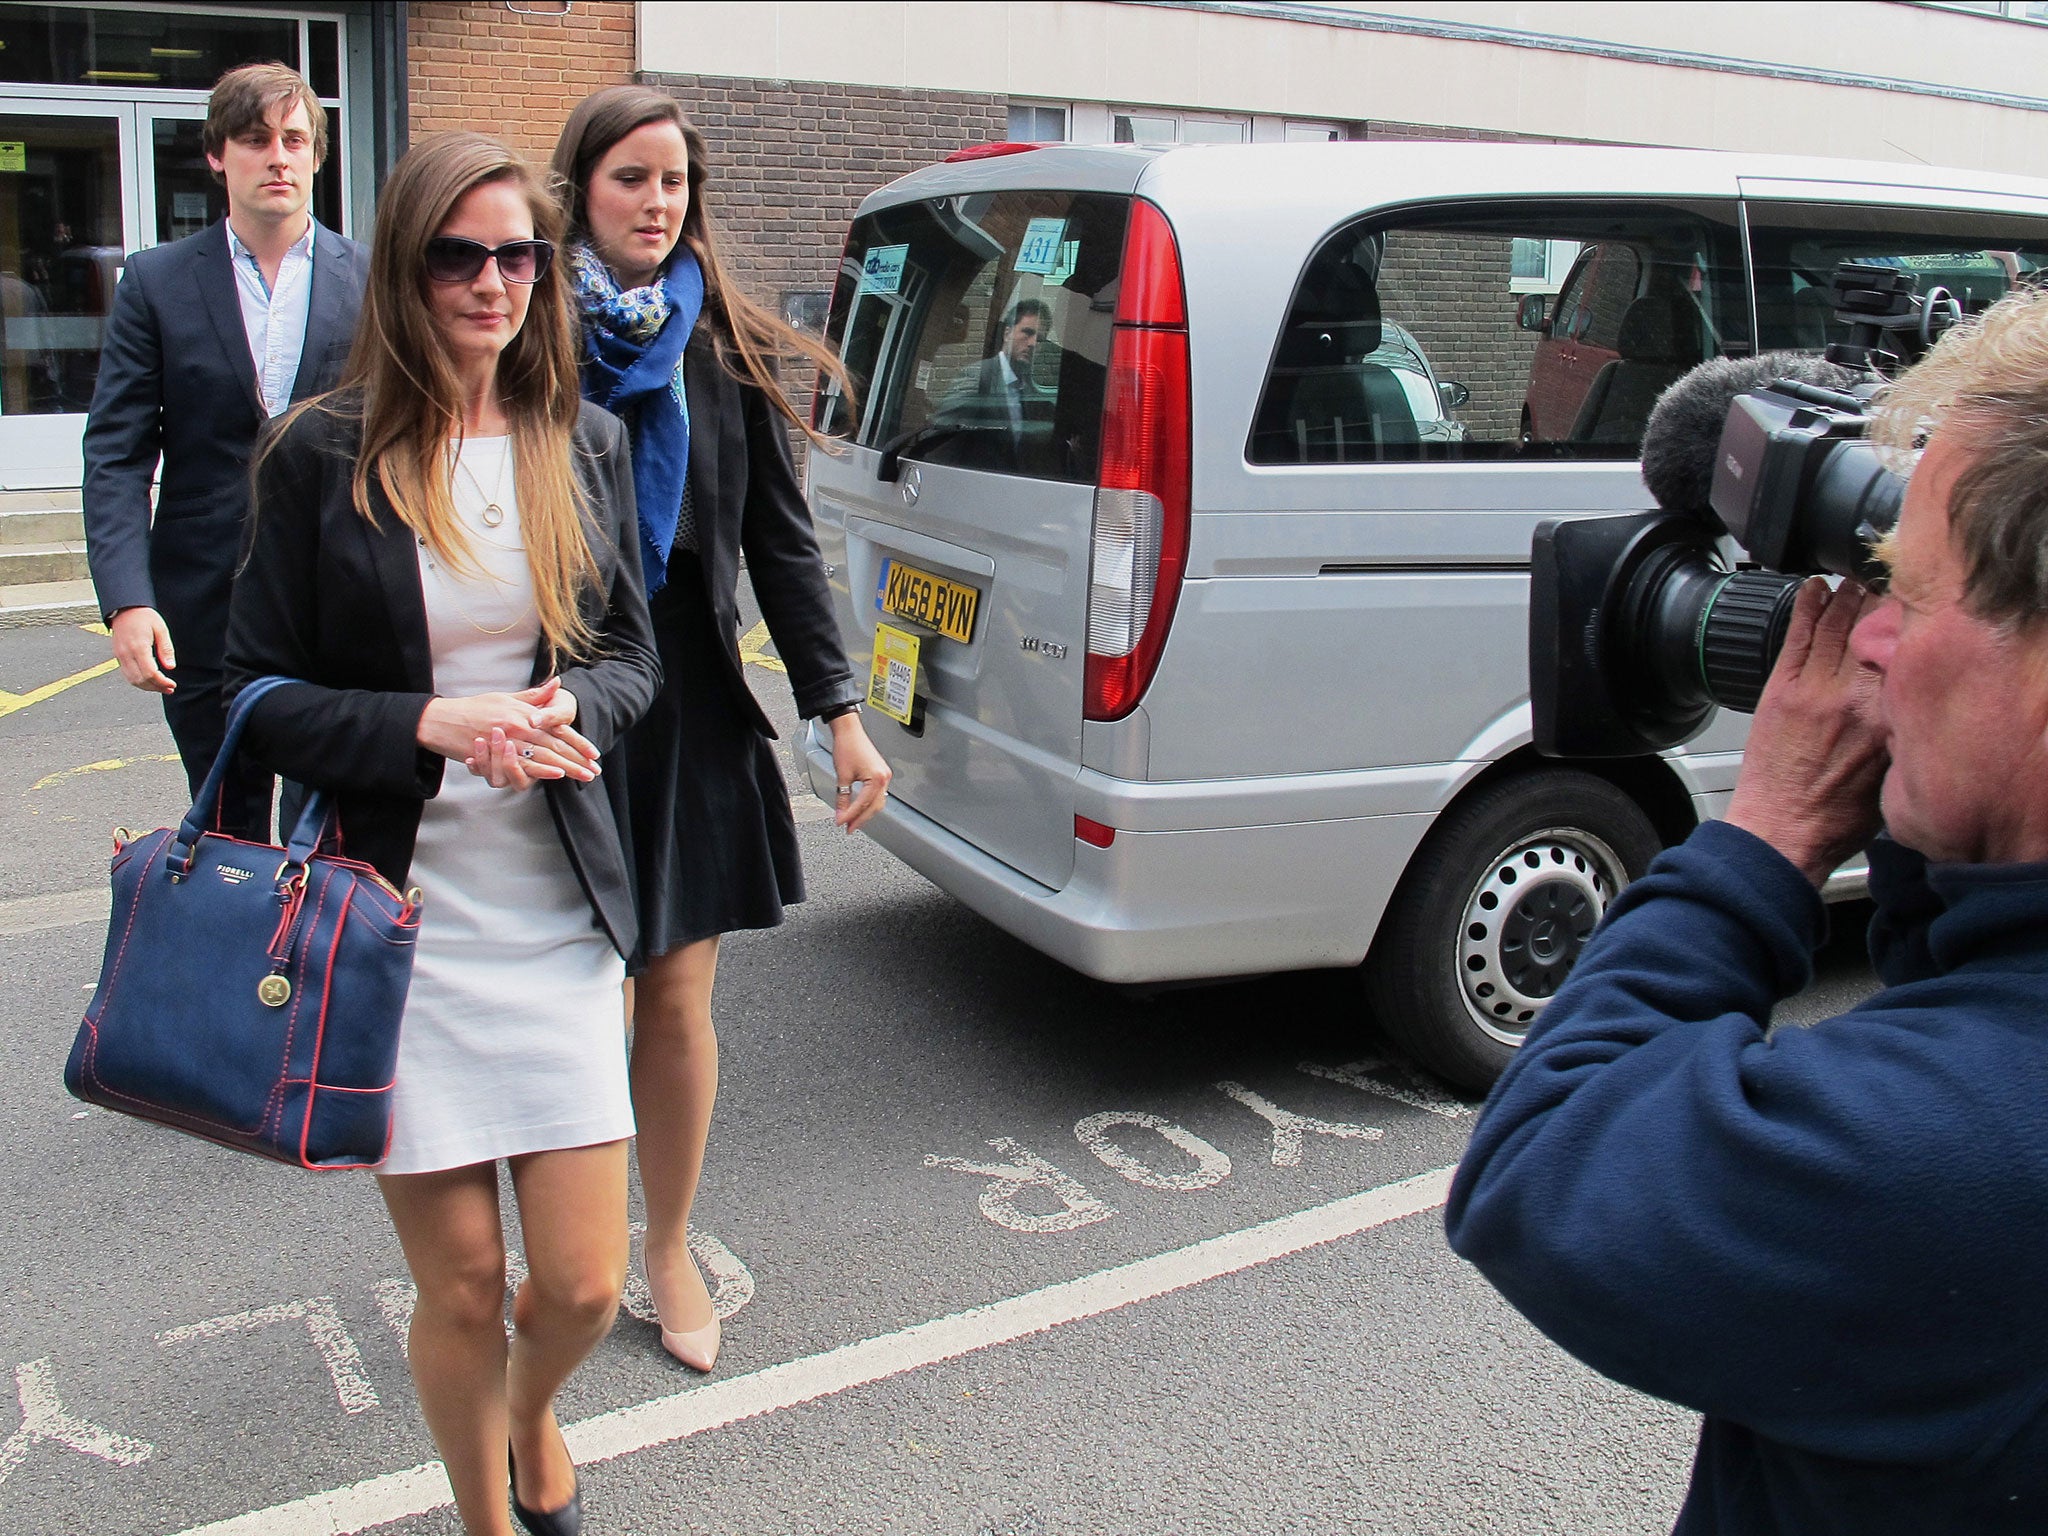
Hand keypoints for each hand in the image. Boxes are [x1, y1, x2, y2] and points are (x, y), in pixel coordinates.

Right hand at [109, 606, 174, 693]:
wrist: (125, 608)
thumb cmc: (144, 616)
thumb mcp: (161, 629)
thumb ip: (166, 649)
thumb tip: (170, 666)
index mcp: (138, 647)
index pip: (150, 673)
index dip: (162, 682)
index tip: (172, 684)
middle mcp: (126, 653)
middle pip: (140, 680)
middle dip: (156, 687)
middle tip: (169, 689)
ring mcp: (119, 655)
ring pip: (131, 679)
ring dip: (147, 687)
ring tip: (161, 687)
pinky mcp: (117, 655)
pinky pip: (126, 674)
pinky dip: (138, 681)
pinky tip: (149, 681)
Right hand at [419, 677, 599, 783]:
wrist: (441, 719)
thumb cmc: (474, 708)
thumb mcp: (505, 698)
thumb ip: (534, 696)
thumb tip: (557, 682)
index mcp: (524, 712)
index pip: (557, 729)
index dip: (578, 742)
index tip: (594, 753)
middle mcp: (520, 725)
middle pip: (555, 744)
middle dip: (578, 758)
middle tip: (595, 769)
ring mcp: (508, 740)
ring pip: (544, 755)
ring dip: (567, 767)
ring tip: (584, 776)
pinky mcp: (495, 755)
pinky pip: (521, 764)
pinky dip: (541, 768)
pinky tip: (557, 774)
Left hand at [828, 710, 892, 831]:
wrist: (849, 731)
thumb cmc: (847, 747)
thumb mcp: (842, 776)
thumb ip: (843, 798)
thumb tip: (841, 813)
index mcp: (877, 779)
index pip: (863, 804)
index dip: (851, 816)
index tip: (841, 823)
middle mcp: (884, 778)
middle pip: (874, 806)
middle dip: (860, 818)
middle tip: (848, 827)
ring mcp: (884, 775)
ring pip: (877, 802)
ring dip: (865, 812)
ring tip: (853, 820)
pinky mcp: (881, 773)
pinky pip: (877, 793)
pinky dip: (868, 803)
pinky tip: (860, 807)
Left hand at [1724, 578, 1888, 885]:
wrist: (1783, 832)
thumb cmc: (1837, 816)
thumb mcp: (1896, 771)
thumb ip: (1905, 726)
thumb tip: (1912, 694)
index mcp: (1889, 717)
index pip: (1907, 650)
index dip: (1910, 623)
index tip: (1914, 609)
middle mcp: (1853, 696)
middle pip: (1872, 628)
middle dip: (1881, 601)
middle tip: (1885, 582)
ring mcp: (1813, 689)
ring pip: (1834, 627)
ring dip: (1845, 597)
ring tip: (1853, 580)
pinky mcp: (1779, 690)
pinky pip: (1796, 637)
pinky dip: (1807, 608)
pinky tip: (1814, 588)